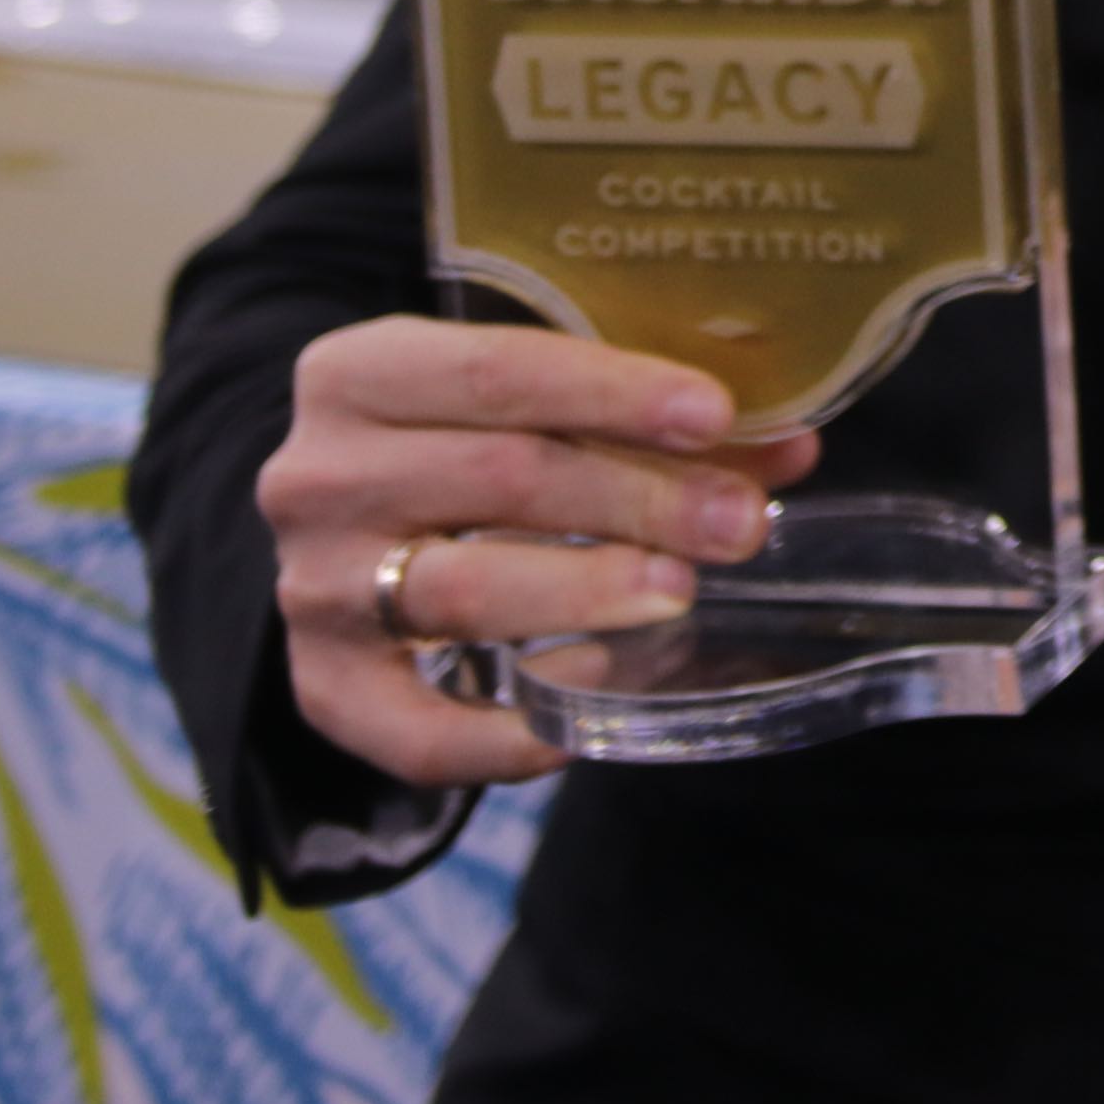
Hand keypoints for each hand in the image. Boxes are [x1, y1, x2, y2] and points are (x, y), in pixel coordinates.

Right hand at [254, 318, 816, 789]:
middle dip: (635, 500)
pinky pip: (415, 732)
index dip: (612, 393)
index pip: (497, 371)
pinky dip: (506, 732)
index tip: (714, 415)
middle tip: (739, 524)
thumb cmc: (466, 441)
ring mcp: (311, 589)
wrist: (345, 528)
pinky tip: (587, 702)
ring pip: (462, 590)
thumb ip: (645, 420)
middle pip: (497, 478)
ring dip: (585, 592)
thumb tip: (792, 450)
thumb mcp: (533, 403)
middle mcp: (316, 477)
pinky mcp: (324, 689)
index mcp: (358, 373)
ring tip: (681, 591)